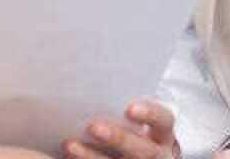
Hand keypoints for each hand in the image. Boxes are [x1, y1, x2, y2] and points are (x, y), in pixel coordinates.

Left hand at [63, 99, 179, 158]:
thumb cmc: (125, 124)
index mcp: (162, 133)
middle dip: (118, 139)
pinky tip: (66, 155)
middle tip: (93, 127)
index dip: (150, 114)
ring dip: (93, 156)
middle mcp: (156, 154)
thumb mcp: (129, 115)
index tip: (129, 109)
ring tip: (70, 145)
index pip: (163, 120)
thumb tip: (85, 79)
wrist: (132, 154)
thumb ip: (116, 103)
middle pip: (143, 150)